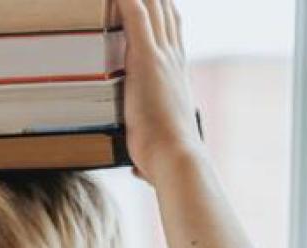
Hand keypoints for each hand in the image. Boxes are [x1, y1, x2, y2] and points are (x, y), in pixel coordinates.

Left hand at [120, 0, 205, 184]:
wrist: (176, 157)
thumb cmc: (165, 159)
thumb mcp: (153, 144)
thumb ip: (145, 151)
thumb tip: (138, 172)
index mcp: (176, 76)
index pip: (171, 35)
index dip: (165, 14)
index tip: (159, 0)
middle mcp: (174, 61)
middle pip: (166, 15)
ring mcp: (162, 59)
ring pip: (154, 11)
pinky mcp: (147, 61)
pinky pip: (138, 20)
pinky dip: (130, 2)